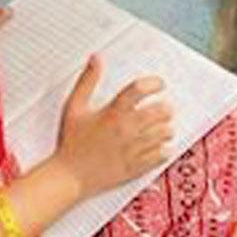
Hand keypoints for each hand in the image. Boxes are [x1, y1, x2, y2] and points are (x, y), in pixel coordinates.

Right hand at [54, 56, 174, 197]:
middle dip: (164, 107)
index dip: (154, 82)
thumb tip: (96, 59)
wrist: (70, 177)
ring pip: (165, 132)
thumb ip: (87, 81)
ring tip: (161, 126)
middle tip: (162, 107)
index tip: (159, 84)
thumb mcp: (74, 107)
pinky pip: (162, 155)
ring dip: (166, 127)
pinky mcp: (137, 167)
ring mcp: (134, 149)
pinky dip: (165, 148)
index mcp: (113, 113)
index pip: (140, 89)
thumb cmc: (71, 142)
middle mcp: (126, 129)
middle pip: (161, 111)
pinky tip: (159, 145)